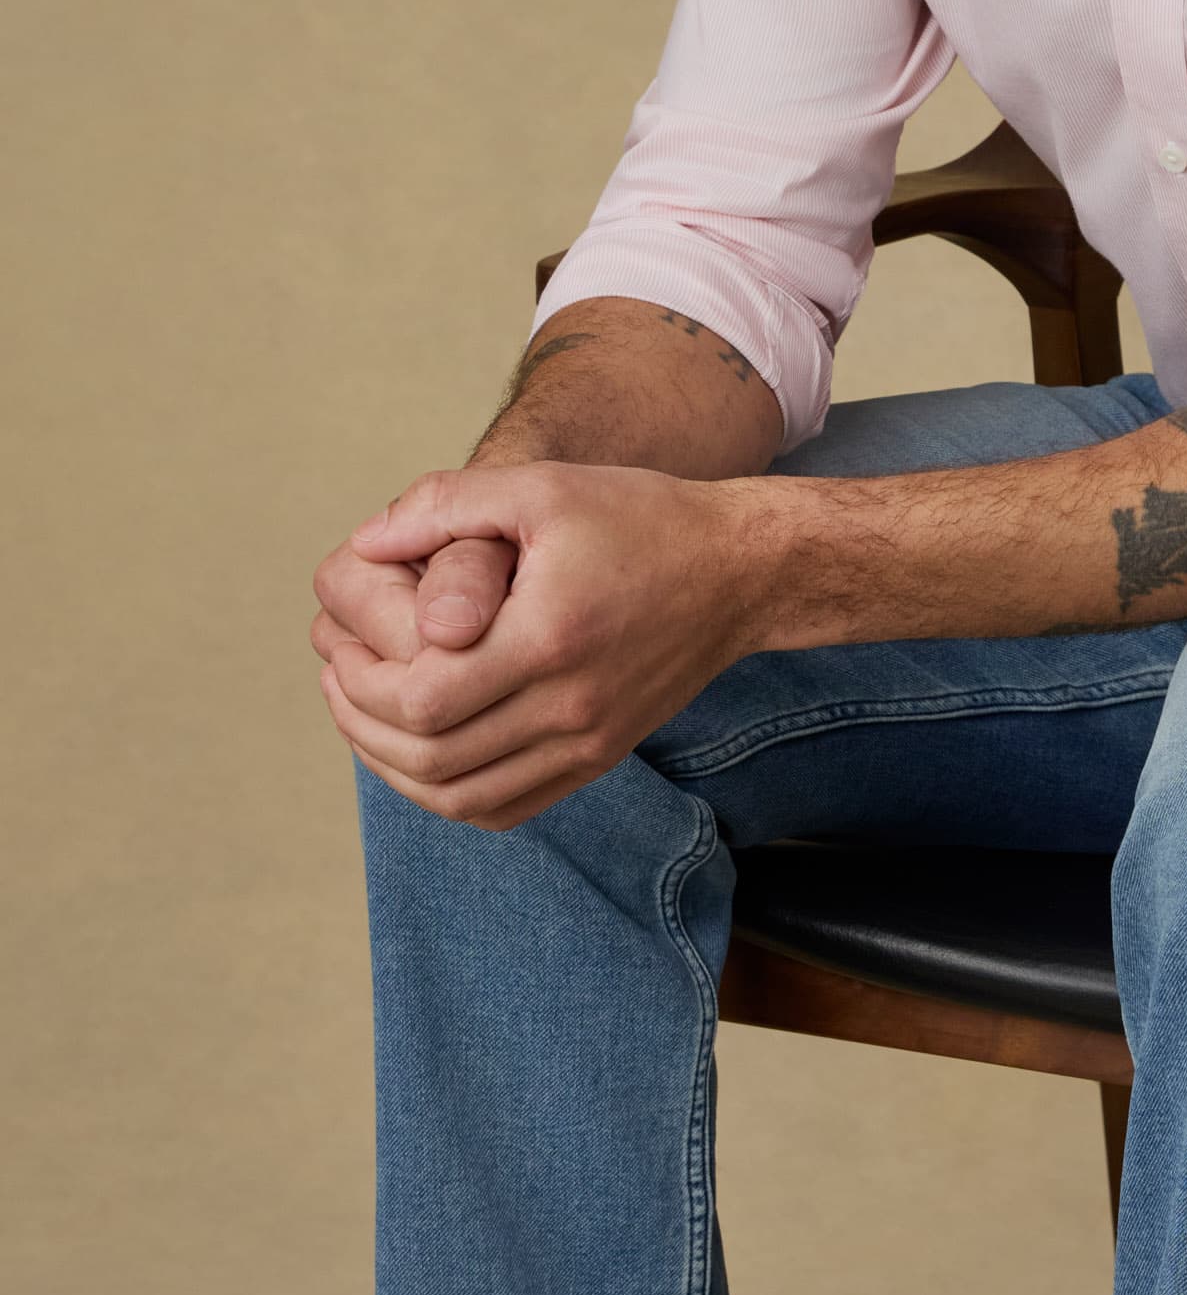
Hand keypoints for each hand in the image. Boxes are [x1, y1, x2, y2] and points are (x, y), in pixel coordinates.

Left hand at [314, 462, 766, 830]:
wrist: (738, 571)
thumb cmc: (641, 518)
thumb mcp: (542, 487)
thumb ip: (445, 506)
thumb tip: (363, 545)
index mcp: (549, 638)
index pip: (423, 700)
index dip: (362, 683)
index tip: (340, 645)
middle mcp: (570, 706)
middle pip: (431, 757)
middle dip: (362, 722)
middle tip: (341, 676)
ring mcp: (588, 742)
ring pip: (459, 797)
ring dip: (393, 765)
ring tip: (368, 713)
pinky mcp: (599, 758)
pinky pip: (502, 807)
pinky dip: (446, 793)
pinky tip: (423, 750)